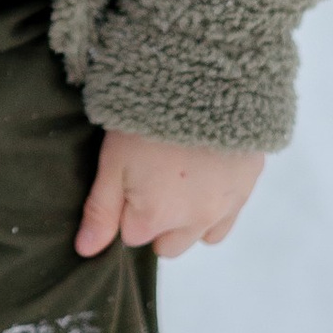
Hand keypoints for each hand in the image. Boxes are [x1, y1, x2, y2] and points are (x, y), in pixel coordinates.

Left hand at [76, 129, 263, 261]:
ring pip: (197, 236)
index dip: (126, 210)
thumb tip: (85, 251)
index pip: (131, 236)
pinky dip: (213, 211)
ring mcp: (223, 209)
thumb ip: (101, 210)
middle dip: (156, 221)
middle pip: (165, 244)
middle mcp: (193, 223)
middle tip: (152, 179)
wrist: (207, 82)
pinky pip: (226, 221)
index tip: (127, 179)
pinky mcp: (246, 189)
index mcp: (155, 218)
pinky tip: (204, 180)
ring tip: (179, 180)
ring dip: (186, 220)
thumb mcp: (114, 160)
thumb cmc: (150, 118)